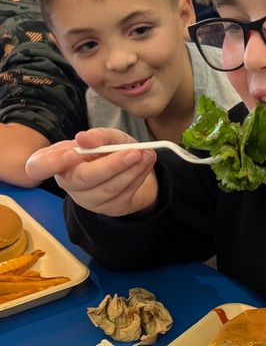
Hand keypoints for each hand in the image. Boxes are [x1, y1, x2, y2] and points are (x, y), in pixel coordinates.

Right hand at [25, 129, 159, 217]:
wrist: (129, 170)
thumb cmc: (108, 151)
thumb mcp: (106, 137)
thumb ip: (98, 136)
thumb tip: (84, 138)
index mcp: (56, 162)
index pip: (39, 167)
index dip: (52, 163)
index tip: (72, 152)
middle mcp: (68, 184)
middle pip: (84, 179)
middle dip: (112, 165)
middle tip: (134, 152)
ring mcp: (87, 200)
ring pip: (109, 188)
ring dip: (132, 170)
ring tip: (146, 154)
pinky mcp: (108, 209)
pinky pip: (124, 194)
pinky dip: (139, 176)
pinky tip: (147, 163)